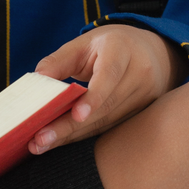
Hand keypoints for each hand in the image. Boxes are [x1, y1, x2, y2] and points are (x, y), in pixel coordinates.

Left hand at [27, 25, 187, 154]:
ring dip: (72, 136)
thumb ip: (59, 60)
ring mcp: (145, 97)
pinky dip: (83, 134)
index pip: (109, 75)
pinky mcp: (142, 114)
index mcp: (122, 50)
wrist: (151, 52)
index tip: (77, 115)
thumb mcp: (84, 44)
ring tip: (41, 144)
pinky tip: (61, 141)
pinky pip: (109, 127)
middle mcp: (139, 74)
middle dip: (70, 125)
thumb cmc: (110, 46)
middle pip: (105, 106)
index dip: (94, 97)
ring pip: (106, 122)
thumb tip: (36, 78)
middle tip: (40, 139)